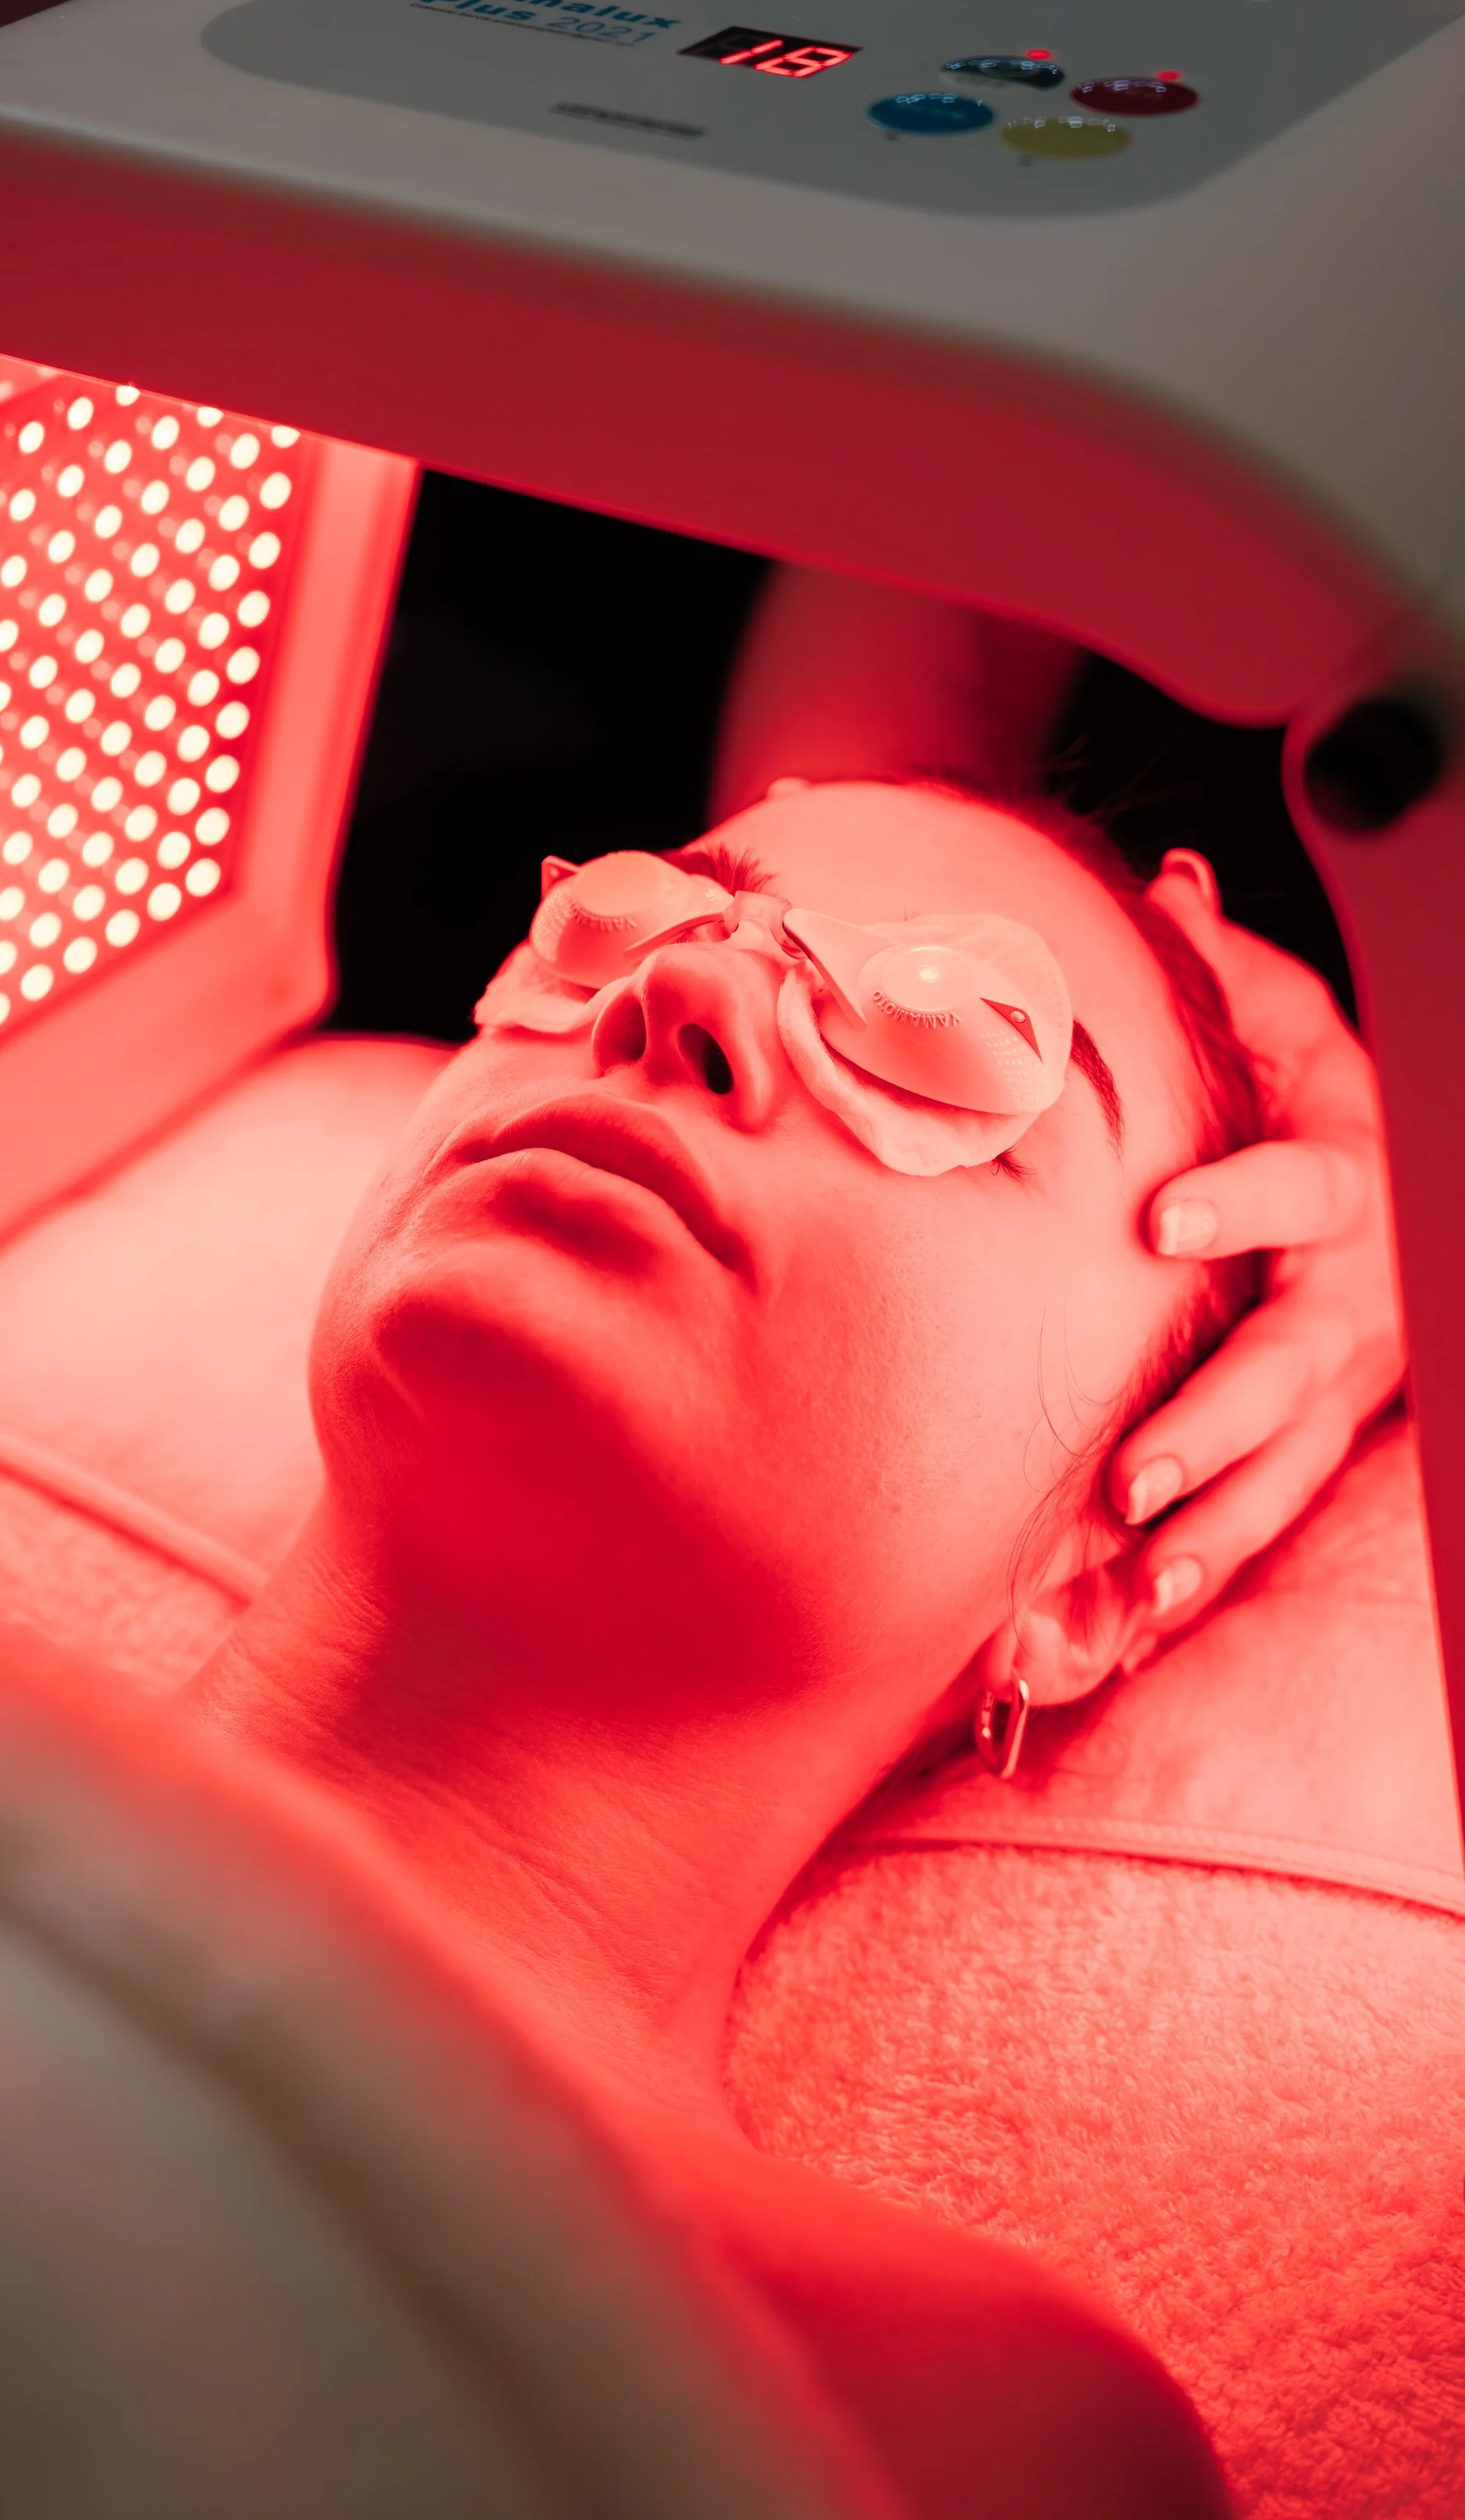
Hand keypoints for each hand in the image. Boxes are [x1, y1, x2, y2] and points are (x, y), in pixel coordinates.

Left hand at [1109, 852, 1404, 1659]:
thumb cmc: (1300, 1080)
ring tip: (1133, 1591)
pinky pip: (1264, 1522)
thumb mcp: (1278, 1014)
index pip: (1305, 1190)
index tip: (1161, 1220)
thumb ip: (1222, 967)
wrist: (1392, 1162)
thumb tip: (1169, 884)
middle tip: (1129, 1479)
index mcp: (1344, 1175)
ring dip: (1211, 1535)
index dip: (1242, 1200)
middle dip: (1217, 1426)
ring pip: (1288, 1469)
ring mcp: (1343, 1384)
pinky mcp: (1317, 1442)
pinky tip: (1126, 1634)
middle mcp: (1355, 1295)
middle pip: (1299, 1368)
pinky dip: (1198, 1579)